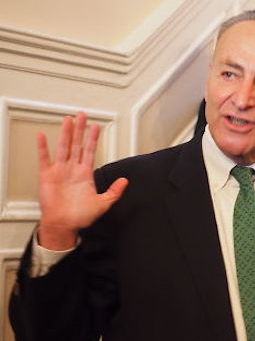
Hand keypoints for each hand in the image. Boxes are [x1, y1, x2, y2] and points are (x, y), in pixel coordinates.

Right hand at [36, 112, 127, 249]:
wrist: (64, 225)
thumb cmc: (81, 216)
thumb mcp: (103, 204)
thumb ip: (114, 192)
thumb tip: (125, 181)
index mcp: (85, 174)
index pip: (90, 151)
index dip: (93, 139)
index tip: (97, 126)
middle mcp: (72, 169)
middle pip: (77, 145)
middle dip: (80, 130)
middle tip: (82, 115)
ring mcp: (60, 171)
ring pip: (63, 147)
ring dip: (66, 134)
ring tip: (68, 120)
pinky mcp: (47, 176)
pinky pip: (44, 158)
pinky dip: (43, 147)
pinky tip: (43, 136)